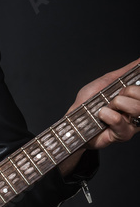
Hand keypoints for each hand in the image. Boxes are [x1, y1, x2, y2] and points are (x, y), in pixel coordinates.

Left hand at [59, 59, 139, 174]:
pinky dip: (111, 116)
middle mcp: (137, 110)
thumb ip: (126, 71)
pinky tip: (103, 114)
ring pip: (139, 109)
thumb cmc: (89, 103)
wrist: (74, 121)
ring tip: (108, 105)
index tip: (127, 87)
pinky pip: (122, 124)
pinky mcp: (122, 135)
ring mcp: (132, 123)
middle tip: (117, 95)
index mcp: (135, 97)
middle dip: (130, 91)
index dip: (138, 87)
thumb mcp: (107, 81)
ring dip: (120, 103)